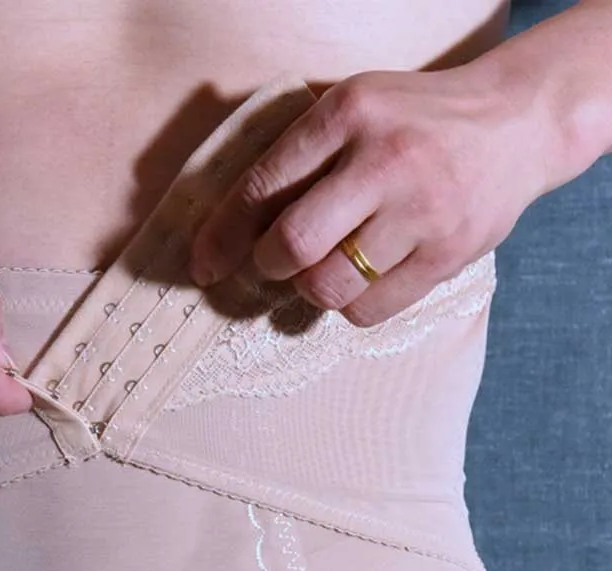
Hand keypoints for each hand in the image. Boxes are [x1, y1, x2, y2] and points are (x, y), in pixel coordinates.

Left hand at [188, 64, 549, 325]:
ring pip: (330, 286)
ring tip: (323, 270)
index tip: (204, 265)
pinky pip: (370, 310)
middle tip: (274, 264)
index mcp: (348, 114)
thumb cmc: (414, 122)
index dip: (223, 236)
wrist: (517, 123)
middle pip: (293, 244)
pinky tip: (361, 281)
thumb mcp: (354, 109)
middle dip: (269, 265)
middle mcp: (384, 161)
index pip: (263, 186)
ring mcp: (421, 211)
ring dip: (311, 290)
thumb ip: (300, 155)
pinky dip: (351, 306)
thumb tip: (230, 228)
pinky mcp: (447, 254)